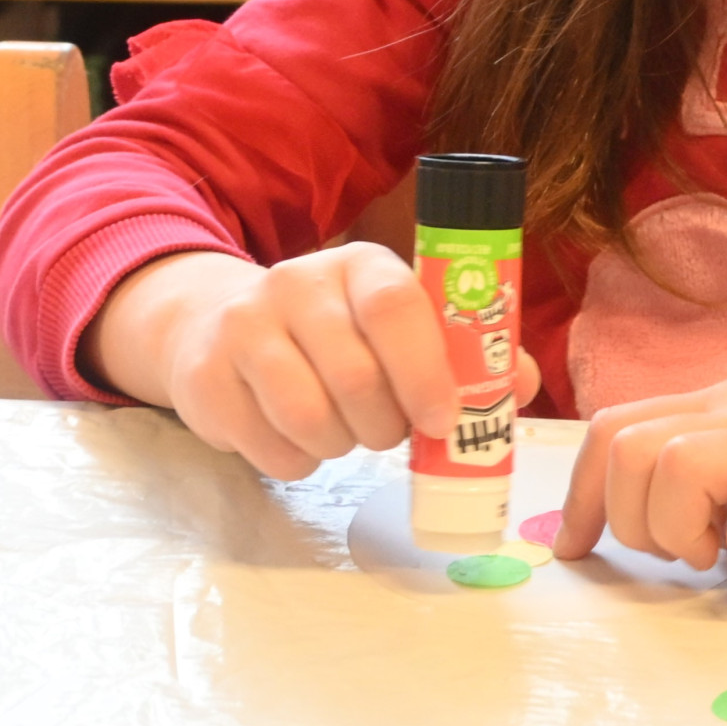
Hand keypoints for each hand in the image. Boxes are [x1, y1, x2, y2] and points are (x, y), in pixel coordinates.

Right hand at [89, 245, 540, 482]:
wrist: (218, 325)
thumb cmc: (337, 335)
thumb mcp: (398, 327)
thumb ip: (466, 353)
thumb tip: (521, 385)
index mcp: (359, 265)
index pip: (394, 306)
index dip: (425, 370)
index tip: (443, 420)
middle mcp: (296, 282)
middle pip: (354, 375)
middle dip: (385, 425)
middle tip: (389, 432)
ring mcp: (243, 326)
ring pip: (308, 416)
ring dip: (341, 445)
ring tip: (345, 431)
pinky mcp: (205, 376)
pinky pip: (269, 446)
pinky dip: (298, 460)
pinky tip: (299, 438)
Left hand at [554, 338, 726, 568]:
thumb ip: (722, 467)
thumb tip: (658, 521)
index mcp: (726, 406)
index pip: (615, 429)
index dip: (582, 495)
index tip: (581, 552)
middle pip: (628, 448)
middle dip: (630, 518)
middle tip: (684, 554)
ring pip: (673, 465)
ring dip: (677, 526)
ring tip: (722, 553)